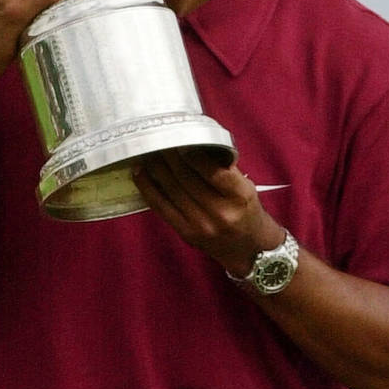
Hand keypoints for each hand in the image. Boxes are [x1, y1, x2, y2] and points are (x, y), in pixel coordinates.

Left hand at [133, 148, 284, 274]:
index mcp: (239, 196)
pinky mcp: (186, 233)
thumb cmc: (247, 211)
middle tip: (158, 139)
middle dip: (170, 156)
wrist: (248, 250)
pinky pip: (162, 207)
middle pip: (188, 178)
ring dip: (156, 168)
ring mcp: (201, 224)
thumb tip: (194, 143)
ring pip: (172, 190)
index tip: (181, 139)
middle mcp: (220, 212)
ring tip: (147, 151)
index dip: (193, 154)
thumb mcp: (246, 187)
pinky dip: (148, 188)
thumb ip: (224, 168)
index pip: (213, 171)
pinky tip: (139, 173)